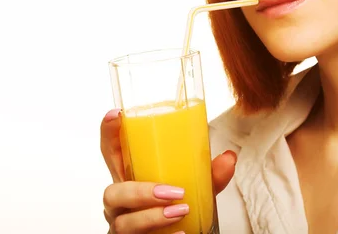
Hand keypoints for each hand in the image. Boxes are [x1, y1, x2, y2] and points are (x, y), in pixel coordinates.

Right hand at [100, 109, 236, 232]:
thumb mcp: (192, 189)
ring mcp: (122, 223)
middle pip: (113, 191)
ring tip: (180, 211)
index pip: (111, 152)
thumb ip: (209, 176)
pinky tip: (181, 233)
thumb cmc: (173, 208)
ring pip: (123, 221)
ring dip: (152, 217)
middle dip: (140, 192)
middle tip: (172, 191)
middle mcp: (121, 200)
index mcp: (130, 176)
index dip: (108, 133)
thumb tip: (229, 158)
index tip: (115, 115)